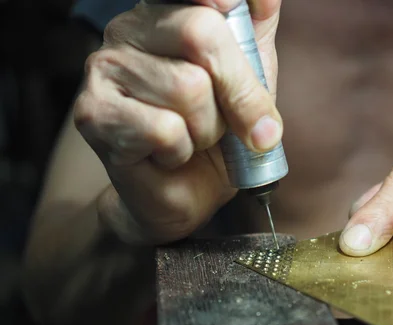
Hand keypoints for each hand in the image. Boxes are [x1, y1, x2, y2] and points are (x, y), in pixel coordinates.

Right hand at [74, 0, 282, 243]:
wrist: (183, 195)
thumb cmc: (217, 136)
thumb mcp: (250, 81)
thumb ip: (255, 37)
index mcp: (165, 15)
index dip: (223, 0)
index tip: (234, 8)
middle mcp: (128, 30)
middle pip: (201, 33)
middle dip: (239, 91)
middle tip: (246, 126)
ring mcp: (104, 69)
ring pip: (187, 88)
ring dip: (208, 129)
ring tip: (195, 139)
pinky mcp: (94, 113)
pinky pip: (165, 128)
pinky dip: (182, 151)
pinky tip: (170, 154)